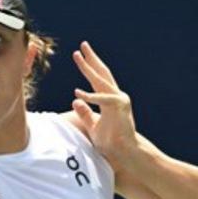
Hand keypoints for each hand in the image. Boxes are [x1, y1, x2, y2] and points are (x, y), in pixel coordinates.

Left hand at [71, 41, 138, 161]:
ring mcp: (119, 100)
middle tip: (82, 45)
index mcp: (109, 100)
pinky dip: (90, 96)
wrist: (123, 153)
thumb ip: (85, 113)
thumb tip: (74, 100)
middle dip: (91, 59)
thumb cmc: (110, 142)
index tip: (80, 56)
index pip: (98, 80)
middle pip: (102, 73)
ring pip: (101, 81)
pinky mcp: (119, 108)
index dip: (89, 67)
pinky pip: (102, 99)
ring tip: (77, 56)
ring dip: (89, 68)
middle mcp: (116, 96)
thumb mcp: (93, 126)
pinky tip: (77, 92)